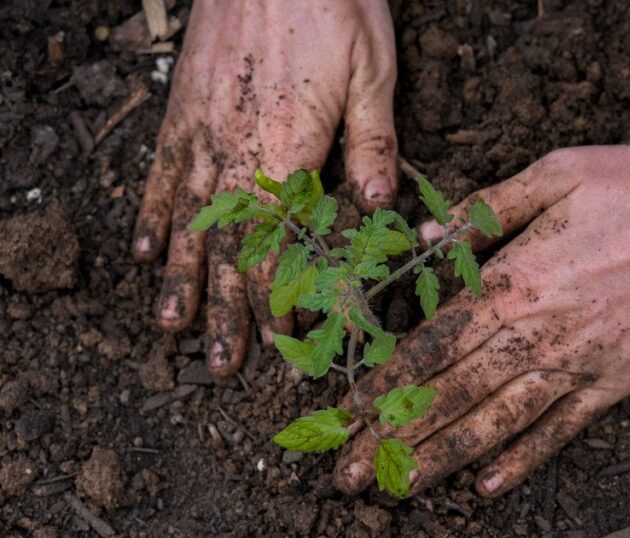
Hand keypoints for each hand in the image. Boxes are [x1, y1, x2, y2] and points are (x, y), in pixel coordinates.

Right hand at [132, 0, 398, 376]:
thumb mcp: (373, 71)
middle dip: (228, 309)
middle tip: (222, 364)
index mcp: (288, 149)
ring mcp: (200, 128)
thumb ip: (370, 143)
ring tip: (171, 326)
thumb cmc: (332, 4)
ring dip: (180, 277)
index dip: (281, 298)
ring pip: (187, 218)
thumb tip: (376, 204)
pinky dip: (152, 212)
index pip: (282, 243)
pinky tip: (145, 247)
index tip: (284, 344)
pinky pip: (161, 171)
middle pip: (228, 245)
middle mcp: (235, 149)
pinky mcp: (182, 106)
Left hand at [332, 142, 629, 496]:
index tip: (348, 410)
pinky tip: (489, 486)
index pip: (431, 343)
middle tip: (348, 470)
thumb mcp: (556, 173)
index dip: (384, 380)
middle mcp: (537, 334)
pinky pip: (560, 430)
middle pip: (450, 393)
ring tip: (400, 487)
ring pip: (495, 423)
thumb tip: (426, 239)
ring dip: (442, 457)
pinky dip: (523, 460)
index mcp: (514, 282)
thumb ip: (487, 209)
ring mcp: (577, 364)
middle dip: (393, 434)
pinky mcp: (615, 382)